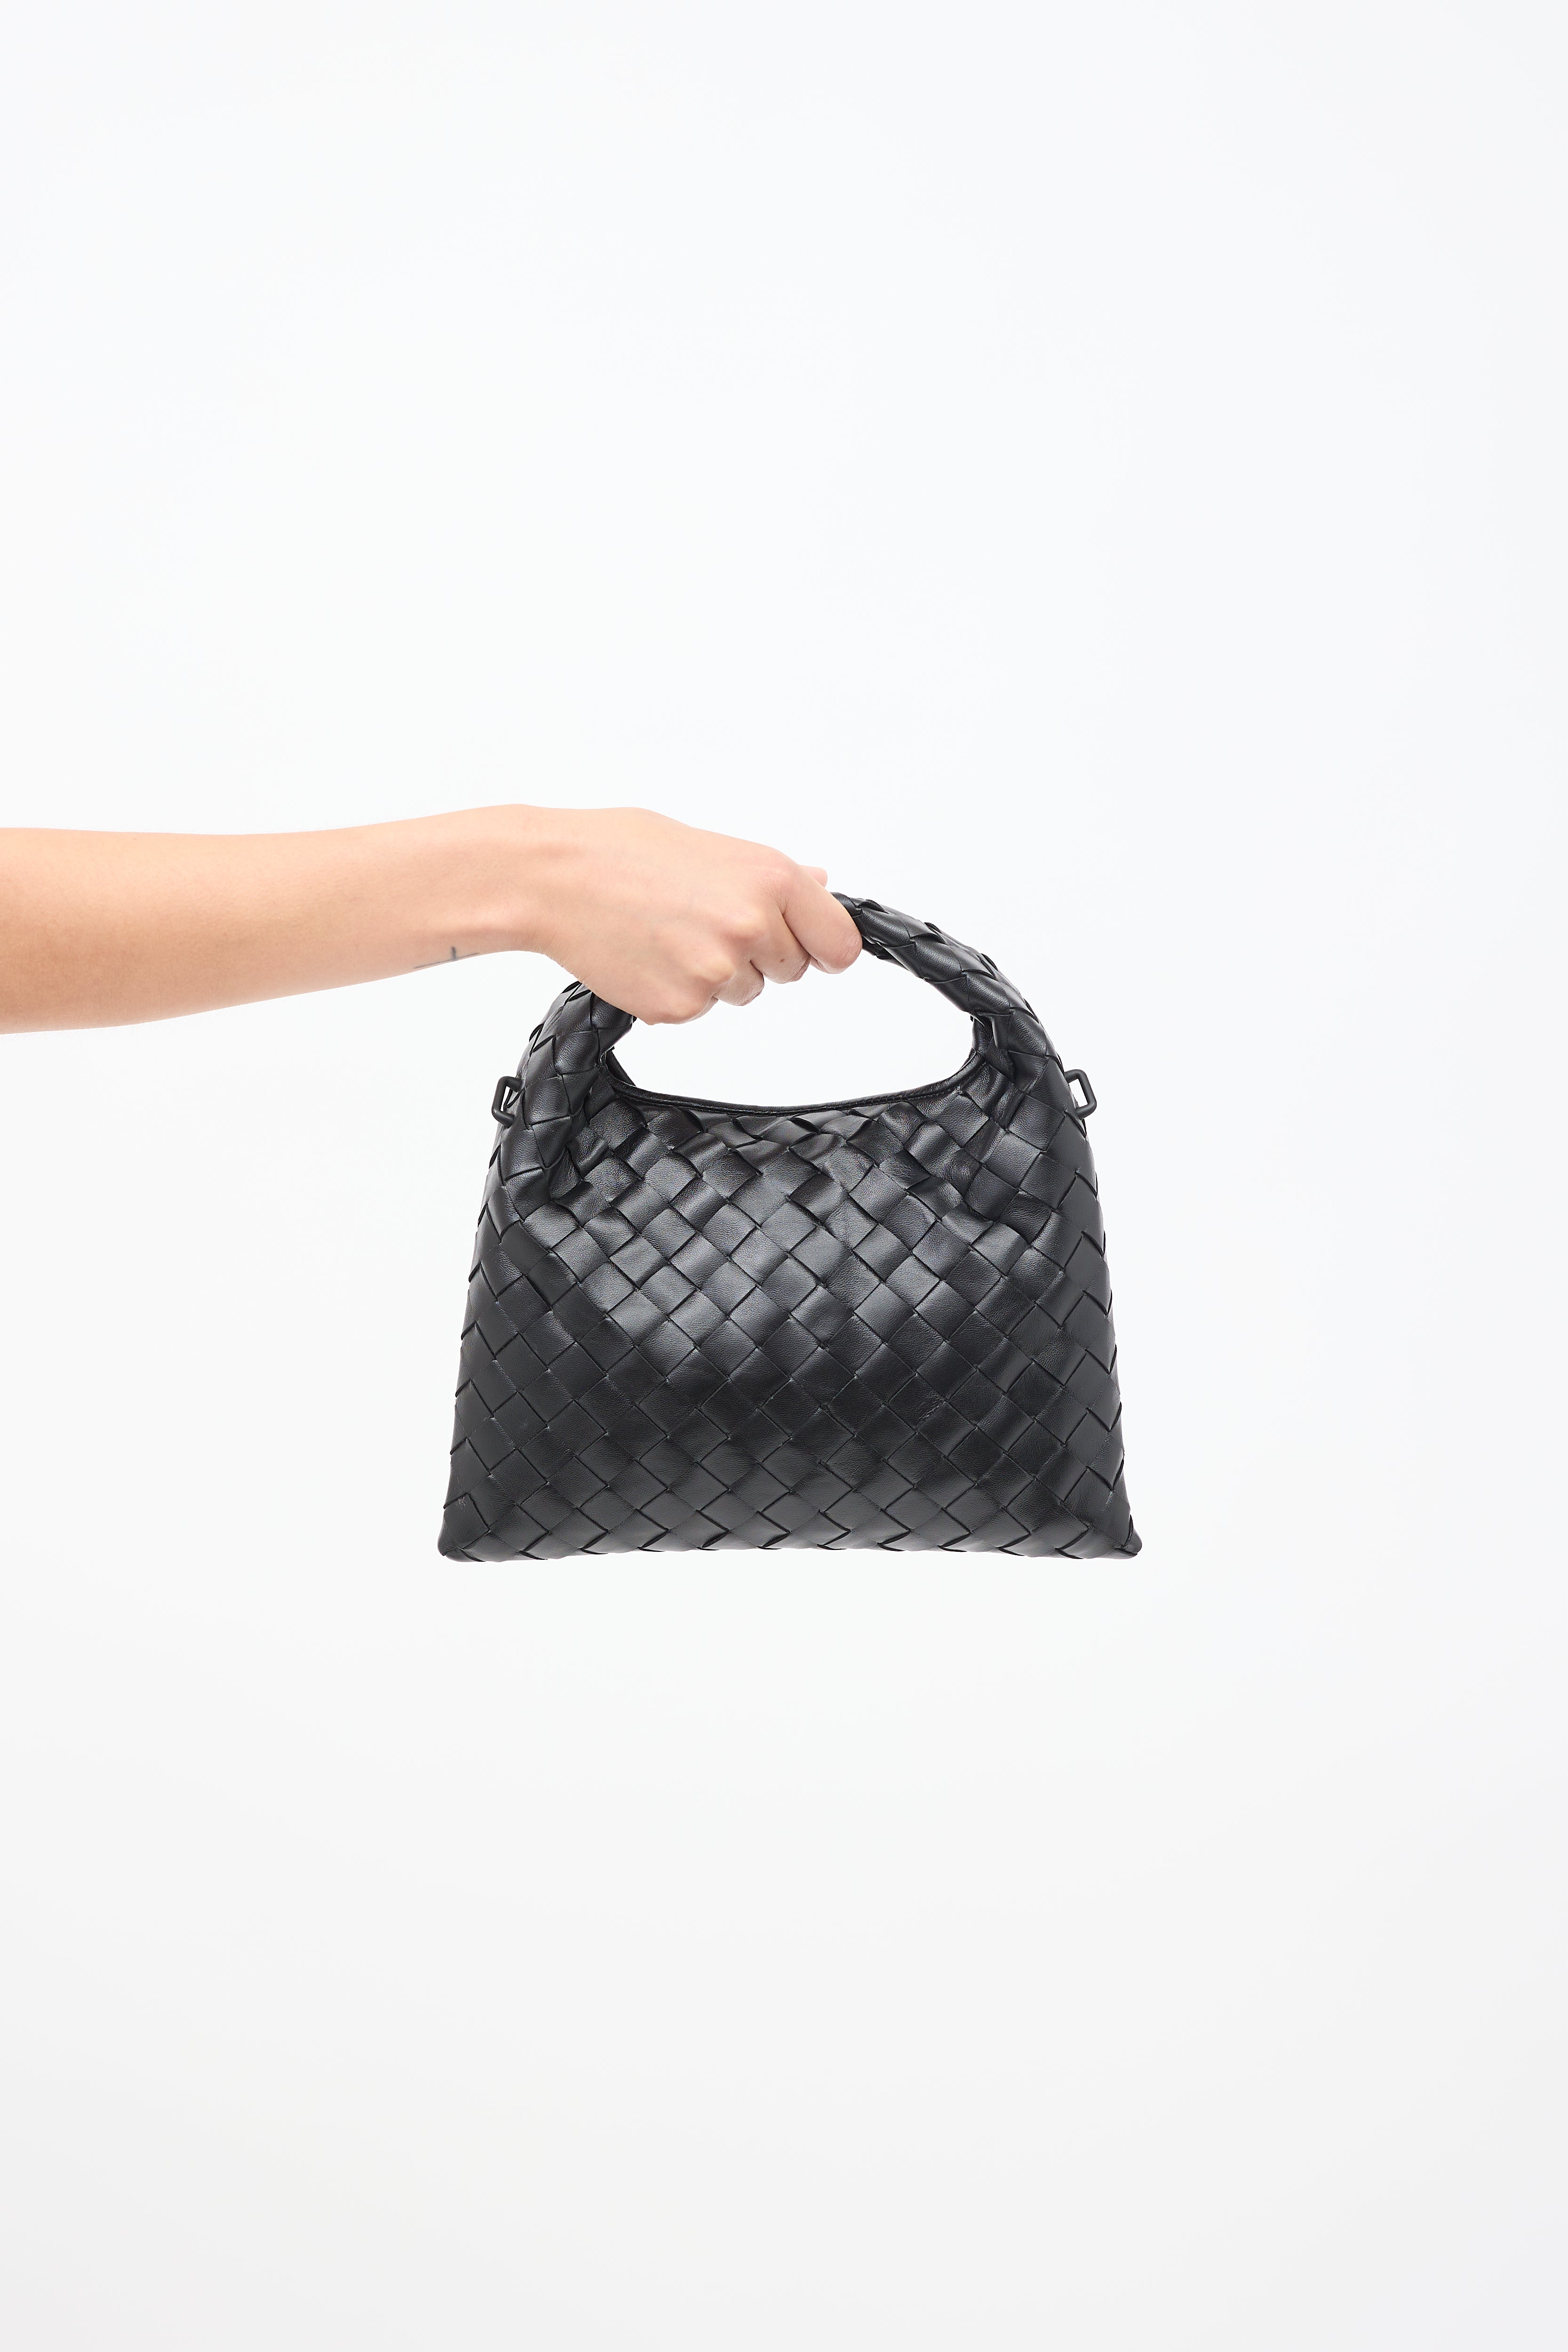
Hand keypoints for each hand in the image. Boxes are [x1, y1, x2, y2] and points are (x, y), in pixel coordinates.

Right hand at [518, 807, 861, 1022]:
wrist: (554, 879)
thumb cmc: (623, 851)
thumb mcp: (711, 845)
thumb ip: (771, 875)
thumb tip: (819, 882)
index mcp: (771, 880)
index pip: (839, 943)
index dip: (822, 947)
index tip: (809, 947)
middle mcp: (752, 926)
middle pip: (792, 971)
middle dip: (760, 955)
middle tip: (705, 922)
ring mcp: (717, 972)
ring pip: (745, 992)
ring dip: (718, 974)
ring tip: (669, 933)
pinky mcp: (681, 1007)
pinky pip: (701, 1010)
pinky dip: (679, 991)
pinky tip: (649, 955)